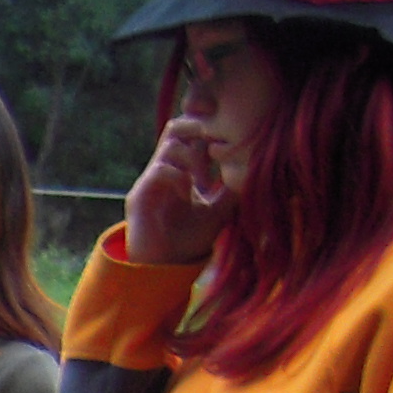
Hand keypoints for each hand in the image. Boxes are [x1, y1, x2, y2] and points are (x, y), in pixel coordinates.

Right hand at [124, 115, 232, 270]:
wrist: (165, 267)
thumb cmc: (190, 239)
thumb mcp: (220, 209)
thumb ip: (231, 189)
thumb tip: (252, 169)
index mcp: (182, 168)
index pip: (192, 131)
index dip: (209, 125)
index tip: (228, 136)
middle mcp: (165, 168)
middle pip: (177, 125)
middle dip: (199, 130)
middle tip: (216, 147)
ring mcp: (150, 181)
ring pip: (171, 145)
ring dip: (193, 159)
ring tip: (202, 181)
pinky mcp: (140, 196)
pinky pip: (161, 171)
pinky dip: (179, 177)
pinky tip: (188, 194)